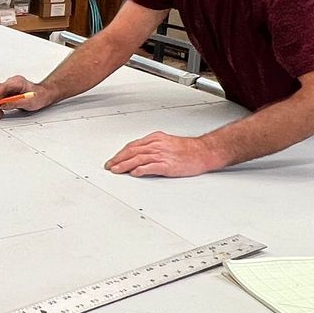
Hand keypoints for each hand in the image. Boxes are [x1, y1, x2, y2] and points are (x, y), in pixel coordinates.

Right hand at [0, 75, 49, 117]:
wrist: (43, 95)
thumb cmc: (39, 96)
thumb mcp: (28, 102)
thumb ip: (15, 103)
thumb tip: (3, 105)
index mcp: (16, 82)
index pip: (1, 87)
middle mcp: (10, 83)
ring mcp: (8, 88)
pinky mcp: (7, 93)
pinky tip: (1, 112)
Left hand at [105, 130, 220, 178]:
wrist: (203, 152)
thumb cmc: (188, 149)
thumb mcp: (167, 143)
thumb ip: (153, 148)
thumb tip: (140, 156)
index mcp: (155, 139)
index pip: (133, 146)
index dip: (121, 153)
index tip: (113, 159)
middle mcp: (157, 145)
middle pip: (132, 151)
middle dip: (118, 159)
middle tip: (110, 166)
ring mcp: (162, 155)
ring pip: (138, 158)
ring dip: (125, 165)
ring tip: (116, 170)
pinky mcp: (167, 165)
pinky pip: (150, 167)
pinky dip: (140, 170)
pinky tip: (134, 173)